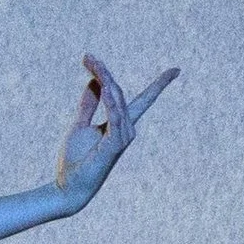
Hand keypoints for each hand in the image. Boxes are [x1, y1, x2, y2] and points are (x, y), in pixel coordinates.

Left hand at [55, 55, 177, 208]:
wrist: (67, 187)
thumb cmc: (76, 160)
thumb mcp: (80, 125)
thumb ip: (89, 104)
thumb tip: (95, 81)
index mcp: (120, 124)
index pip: (143, 100)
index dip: (159, 85)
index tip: (176, 70)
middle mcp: (126, 130)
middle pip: (119, 92)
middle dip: (104, 72)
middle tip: (87, 56)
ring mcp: (122, 138)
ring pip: (117, 102)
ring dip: (105, 81)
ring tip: (93, 64)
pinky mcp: (112, 146)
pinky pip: (114, 119)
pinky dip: (111, 102)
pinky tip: (104, 86)